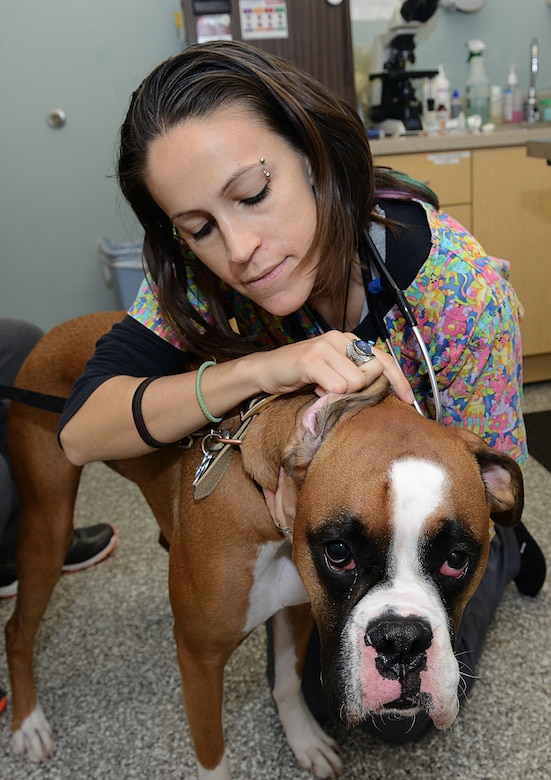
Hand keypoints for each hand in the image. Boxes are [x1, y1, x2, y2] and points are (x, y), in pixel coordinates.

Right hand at [254, 331, 414, 405]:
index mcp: (348, 340)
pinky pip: (337, 386)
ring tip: (322, 388)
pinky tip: (315, 388)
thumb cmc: (302, 375)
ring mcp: (325, 347)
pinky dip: (328, 394)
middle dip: (363, 389)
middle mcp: (339, 339)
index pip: (383, 358)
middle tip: (340, 392)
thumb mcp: (334, 373)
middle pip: (373, 371)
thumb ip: (356, 375)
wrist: (266, 371)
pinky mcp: (311, 360)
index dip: (398, 379)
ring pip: (356, 382)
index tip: (408, 399)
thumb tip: (383, 386)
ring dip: (340, 393)